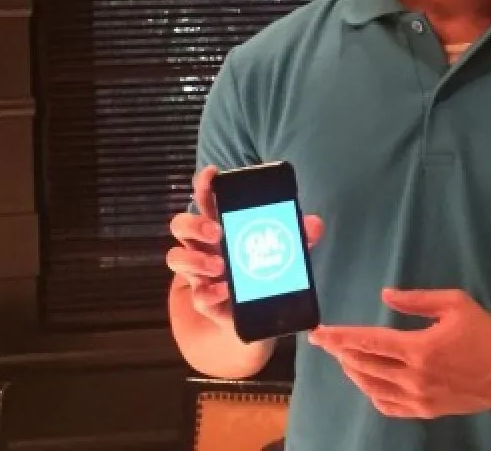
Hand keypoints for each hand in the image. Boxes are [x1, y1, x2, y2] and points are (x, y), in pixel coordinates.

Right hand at [167, 164, 322, 329]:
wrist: (257, 316)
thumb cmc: (262, 272)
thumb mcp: (283, 250)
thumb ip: (297, 236)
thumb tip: (314, 224)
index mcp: (219, 226)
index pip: (205, 200)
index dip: (204, 184)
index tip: (211, 174)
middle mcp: (203, 247)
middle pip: (181, 225)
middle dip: (195, 224)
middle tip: (218, 231)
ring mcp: (199, 273)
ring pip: (176, 258)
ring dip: (196, 259)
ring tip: (220, 264)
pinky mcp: (204, 300)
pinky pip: (197, 296)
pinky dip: (210, 292)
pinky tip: (225, 290)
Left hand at [308, 288, 490, 418]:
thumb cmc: (487, 335)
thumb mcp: (456, 304)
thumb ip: (417, 300)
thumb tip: (386, 295)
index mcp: (418, 349)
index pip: (367, 342)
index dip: (339, 337)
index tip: (319, 332)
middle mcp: (413, 377)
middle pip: (363, 366)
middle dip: (340, 352)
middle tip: (326, 341)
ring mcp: (418, 398)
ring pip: (371, 388)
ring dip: (353, 372)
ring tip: (345, 358)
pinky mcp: (426, 411)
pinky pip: (387, 406)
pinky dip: (371, 393)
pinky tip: (368, 382)